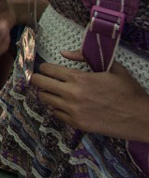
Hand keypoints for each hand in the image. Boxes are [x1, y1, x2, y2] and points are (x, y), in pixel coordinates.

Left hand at [32, 50, 148, 139]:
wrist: (140, 117)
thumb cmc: (128, 91)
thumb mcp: (112, 67)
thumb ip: (85, 57)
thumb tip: (64, 53)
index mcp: (79, 78)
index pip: (47, 69)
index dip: (45, 67)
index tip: (47, 69)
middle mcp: (71, 94)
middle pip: (39, 83)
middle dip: (38, 78)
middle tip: (43, 79)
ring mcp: (73, 111)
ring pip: (44, 99)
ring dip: (47, 93)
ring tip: (55, 92)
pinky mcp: (77, 124)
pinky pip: (56, 113)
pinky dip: (57, 108)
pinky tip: (65, 105)